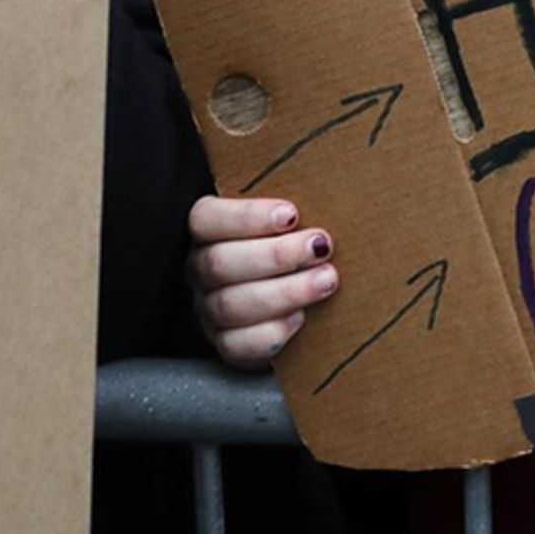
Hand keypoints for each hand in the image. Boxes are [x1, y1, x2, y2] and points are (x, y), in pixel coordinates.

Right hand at [187, 195, 338, 369]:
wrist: (286, 300)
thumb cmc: (287, 246)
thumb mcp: (284, 222)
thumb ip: (291, 210)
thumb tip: (333, 188)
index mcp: (207, 233)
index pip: (207, 219)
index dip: (247, 216)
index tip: (292, 213)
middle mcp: (201, 271)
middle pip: (220, 263)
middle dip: (276, 255)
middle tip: (320, 247)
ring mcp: (209, 310)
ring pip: (232, 304)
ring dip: (285, 292)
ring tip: (326, 280)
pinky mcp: (226, 344)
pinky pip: (240, 345)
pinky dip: (274, 332)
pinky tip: (301, 318)